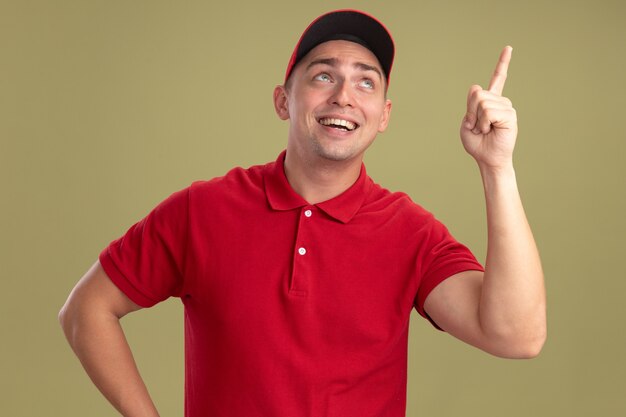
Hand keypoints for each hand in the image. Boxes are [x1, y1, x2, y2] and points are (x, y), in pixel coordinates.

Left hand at [461, 46, 517, 170]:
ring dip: (477, 119)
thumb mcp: (466, 123)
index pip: (498, 78)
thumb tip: (479, 90)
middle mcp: (501, 101)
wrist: (487, 158)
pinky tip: (490, 130)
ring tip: (484, 129)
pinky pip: (489, 112)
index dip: (503, 63)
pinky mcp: (510, 115)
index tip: (509, 48)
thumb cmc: (477, 143)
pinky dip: (484, 123)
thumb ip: (470, 105)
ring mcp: (506, 107)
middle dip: (471, 111)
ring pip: (482, 103)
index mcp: (491, 101)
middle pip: (477, 93)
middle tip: (476, 126)